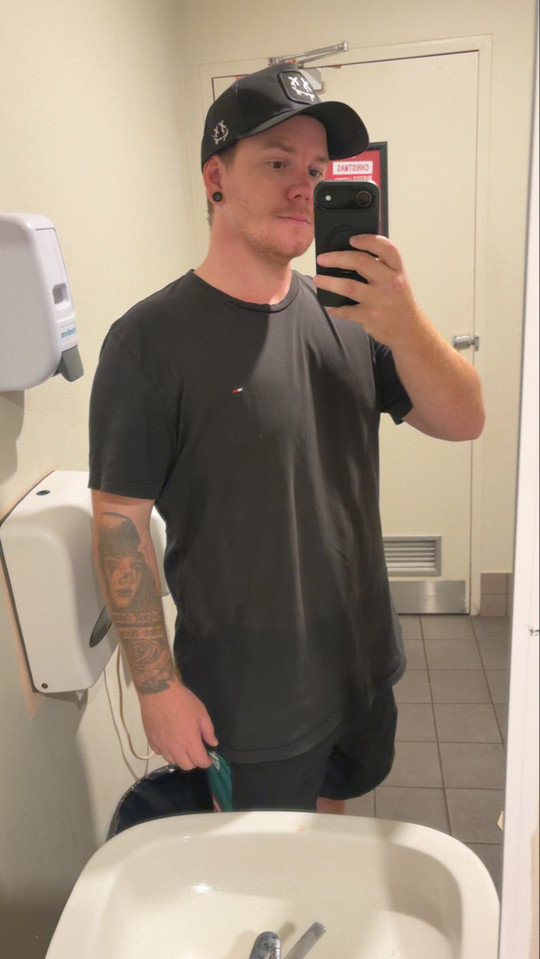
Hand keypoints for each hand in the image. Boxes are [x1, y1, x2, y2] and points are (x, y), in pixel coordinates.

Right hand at [139, 680, 217, 769]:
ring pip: (172, 761)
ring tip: (183, 747)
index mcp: (190, 742)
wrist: (159, 692)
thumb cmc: (183, 701)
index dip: (207, 762)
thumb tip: (213, 743)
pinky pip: (160, 753)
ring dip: (180, 758)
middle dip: (194, 762)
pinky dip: (166, 751)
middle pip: (186, 766)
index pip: (200, 762)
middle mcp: (175, 749)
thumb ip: (208, 731)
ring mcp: (161, 746)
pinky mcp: (151, 741)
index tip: (209, 757)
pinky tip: (169, 741)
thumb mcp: (201, 713)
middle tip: (196, 751)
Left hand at [314, 234, 421, 348]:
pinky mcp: (371, 317)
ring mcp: (380, 300)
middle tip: (322, 259)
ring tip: (317, 279)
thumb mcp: (396, 279)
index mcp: (397, 269)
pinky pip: (346, 310)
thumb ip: (380, 266)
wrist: (408, 329)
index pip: (386, 248)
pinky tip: (329, 304)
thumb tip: (350, 254)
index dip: (368, 240)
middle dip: (337, 258)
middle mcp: (390, 282)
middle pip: (360, 263)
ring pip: (349, 286)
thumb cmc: (398, 300)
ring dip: (329, 282)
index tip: (352, 239)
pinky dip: (335, 307)